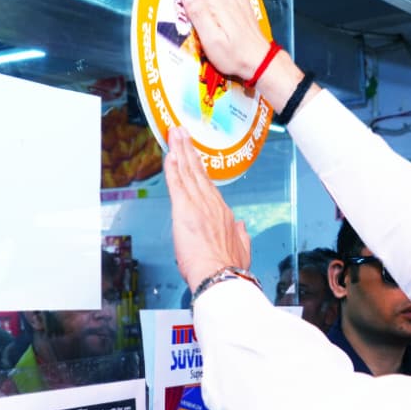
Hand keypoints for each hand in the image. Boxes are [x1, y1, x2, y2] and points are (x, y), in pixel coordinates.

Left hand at [165, 125, 250, 289]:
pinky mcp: (184, 210)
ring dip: (180, 151)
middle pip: (198, 172)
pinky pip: (176, 183)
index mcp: (224, 214)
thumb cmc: (229, 269)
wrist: (220, 276)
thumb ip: (241, 236)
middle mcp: (212, 205)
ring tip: (174, 135)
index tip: (195, 156)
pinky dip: (172, 168)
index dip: (200, 169)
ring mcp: (199, 205)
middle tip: (181, 133)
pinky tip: (168, 155)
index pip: (208, 186)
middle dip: (189, 150)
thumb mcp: (242, 250)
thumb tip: (241, 226)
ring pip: (188, 172)